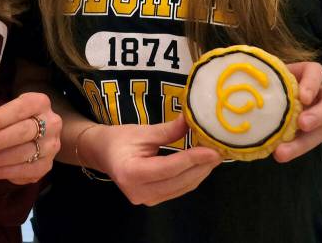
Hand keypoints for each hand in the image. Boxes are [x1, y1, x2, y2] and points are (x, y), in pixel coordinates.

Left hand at [0, 92, 60, 183]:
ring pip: (21, 155)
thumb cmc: (14, 119)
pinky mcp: (45, 167)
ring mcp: (50, 147)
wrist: (39, 134)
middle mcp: (51, 124)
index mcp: (39, 103)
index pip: (18, 109)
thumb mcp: (6, 110)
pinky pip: (21, 173)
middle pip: (22, 133)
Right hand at [92, 118, 221, 205]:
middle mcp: (139, 192)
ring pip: (182, 187)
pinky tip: (202, 164)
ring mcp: (147, 200)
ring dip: (200, 172)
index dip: (192, 159)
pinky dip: (192, 176)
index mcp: (131, 173)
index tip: (212, 150)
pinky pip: (178, 189)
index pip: (168, 168)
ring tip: (214, 155)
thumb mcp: (142, 131)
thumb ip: (168, 130)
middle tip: (219, 150)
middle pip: (178, 181)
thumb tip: (192, 120)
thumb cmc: (118, 139)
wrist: (102, 154)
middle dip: (201, 166)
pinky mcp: (154, 200)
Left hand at [273, 62, 321, 162]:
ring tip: (282, 152)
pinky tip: (279, 155)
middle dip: (319, 114)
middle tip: (303, 124)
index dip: (311, 83)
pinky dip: (294, 149)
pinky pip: (307, 143)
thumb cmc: (278, 83)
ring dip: (302, 143)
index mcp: (307, 76)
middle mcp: (319, 96)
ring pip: (321, 129)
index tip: (304, 97)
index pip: (315, 72)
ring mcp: (317, 116)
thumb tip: (236, 74)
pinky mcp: (312, 133)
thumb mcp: (275, 75)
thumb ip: (264, 76)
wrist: (296, 100)